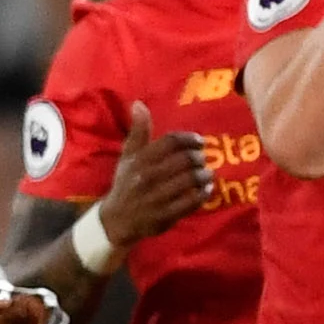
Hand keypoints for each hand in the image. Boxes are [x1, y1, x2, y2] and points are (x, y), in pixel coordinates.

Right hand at [95, 102, 215, 246]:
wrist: (116, 220)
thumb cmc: (126, 183)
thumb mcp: (128, 156)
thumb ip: (138, 131)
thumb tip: (139, 104)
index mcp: (139, 160)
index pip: (171, 142)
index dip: (189, 139)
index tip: (199, 142)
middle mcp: (147, 177)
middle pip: (184, 160)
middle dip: (199, 158)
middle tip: (203, 159)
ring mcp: (156, 197)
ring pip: (190, 180)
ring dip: (204, 175)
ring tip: (207, 173)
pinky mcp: (165, 216)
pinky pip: (191, 202)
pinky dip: (203, 194)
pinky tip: (206, 190)